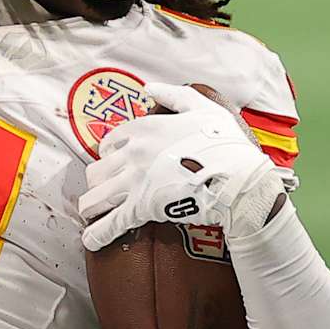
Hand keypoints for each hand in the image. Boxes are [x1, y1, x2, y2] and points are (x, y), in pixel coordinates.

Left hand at [78, 82, 282, 250]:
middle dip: (98, 181)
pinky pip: (110, 223)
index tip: (114, 163)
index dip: (110, 154)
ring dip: (90, 206)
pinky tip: (91, 240)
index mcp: (145, 128)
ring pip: (96, 196)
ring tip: (90, 214)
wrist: (238, 177)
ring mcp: (135, 182)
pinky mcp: (142, 209)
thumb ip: (173, 95)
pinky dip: (97, 234)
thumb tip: (150, 88)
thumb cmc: (225, 142)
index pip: (110, 141)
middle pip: (97, 169)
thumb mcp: (202, 107)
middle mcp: (133, 153)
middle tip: (104, 189)